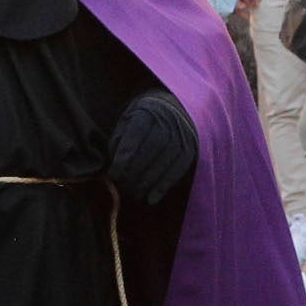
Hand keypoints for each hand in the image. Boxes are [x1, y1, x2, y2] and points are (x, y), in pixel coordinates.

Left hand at [106, 89, 197, 204]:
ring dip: (149, 183)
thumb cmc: (144, 118)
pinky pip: (178, 170)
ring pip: (165, 162)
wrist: (176, 107)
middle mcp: (168, 122)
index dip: (124, 159)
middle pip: (151, 152)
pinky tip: (152, 199)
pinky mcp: (192, 149)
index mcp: (148, 112)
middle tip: (123, 188)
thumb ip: (120, 140)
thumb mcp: (128, 120)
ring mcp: (182, 136)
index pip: (135, 137)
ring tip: (135, 195)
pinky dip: (164, 186)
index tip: (113, 175)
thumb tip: (115, 168)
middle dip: (135, 173)